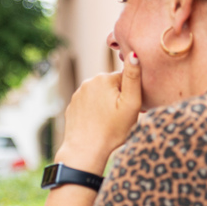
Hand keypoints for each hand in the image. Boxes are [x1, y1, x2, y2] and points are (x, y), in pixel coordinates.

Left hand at [56, 52, 142, 173]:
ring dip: (107, 105)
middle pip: (112, 86)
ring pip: (100, 96)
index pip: (126, 80)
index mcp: (104, 78)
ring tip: (109, 123)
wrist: (84, 151)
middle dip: (119, 98)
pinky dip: (95, 112)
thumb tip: (134, 54)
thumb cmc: (112, 130)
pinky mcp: (72, 106)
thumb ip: (133, 77)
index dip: (132, 95)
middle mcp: (88, 82)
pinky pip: (89, 105)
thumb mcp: (130, 104)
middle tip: (121, 118)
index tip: (131, 109)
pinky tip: (98, 124)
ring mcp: (78, 94)